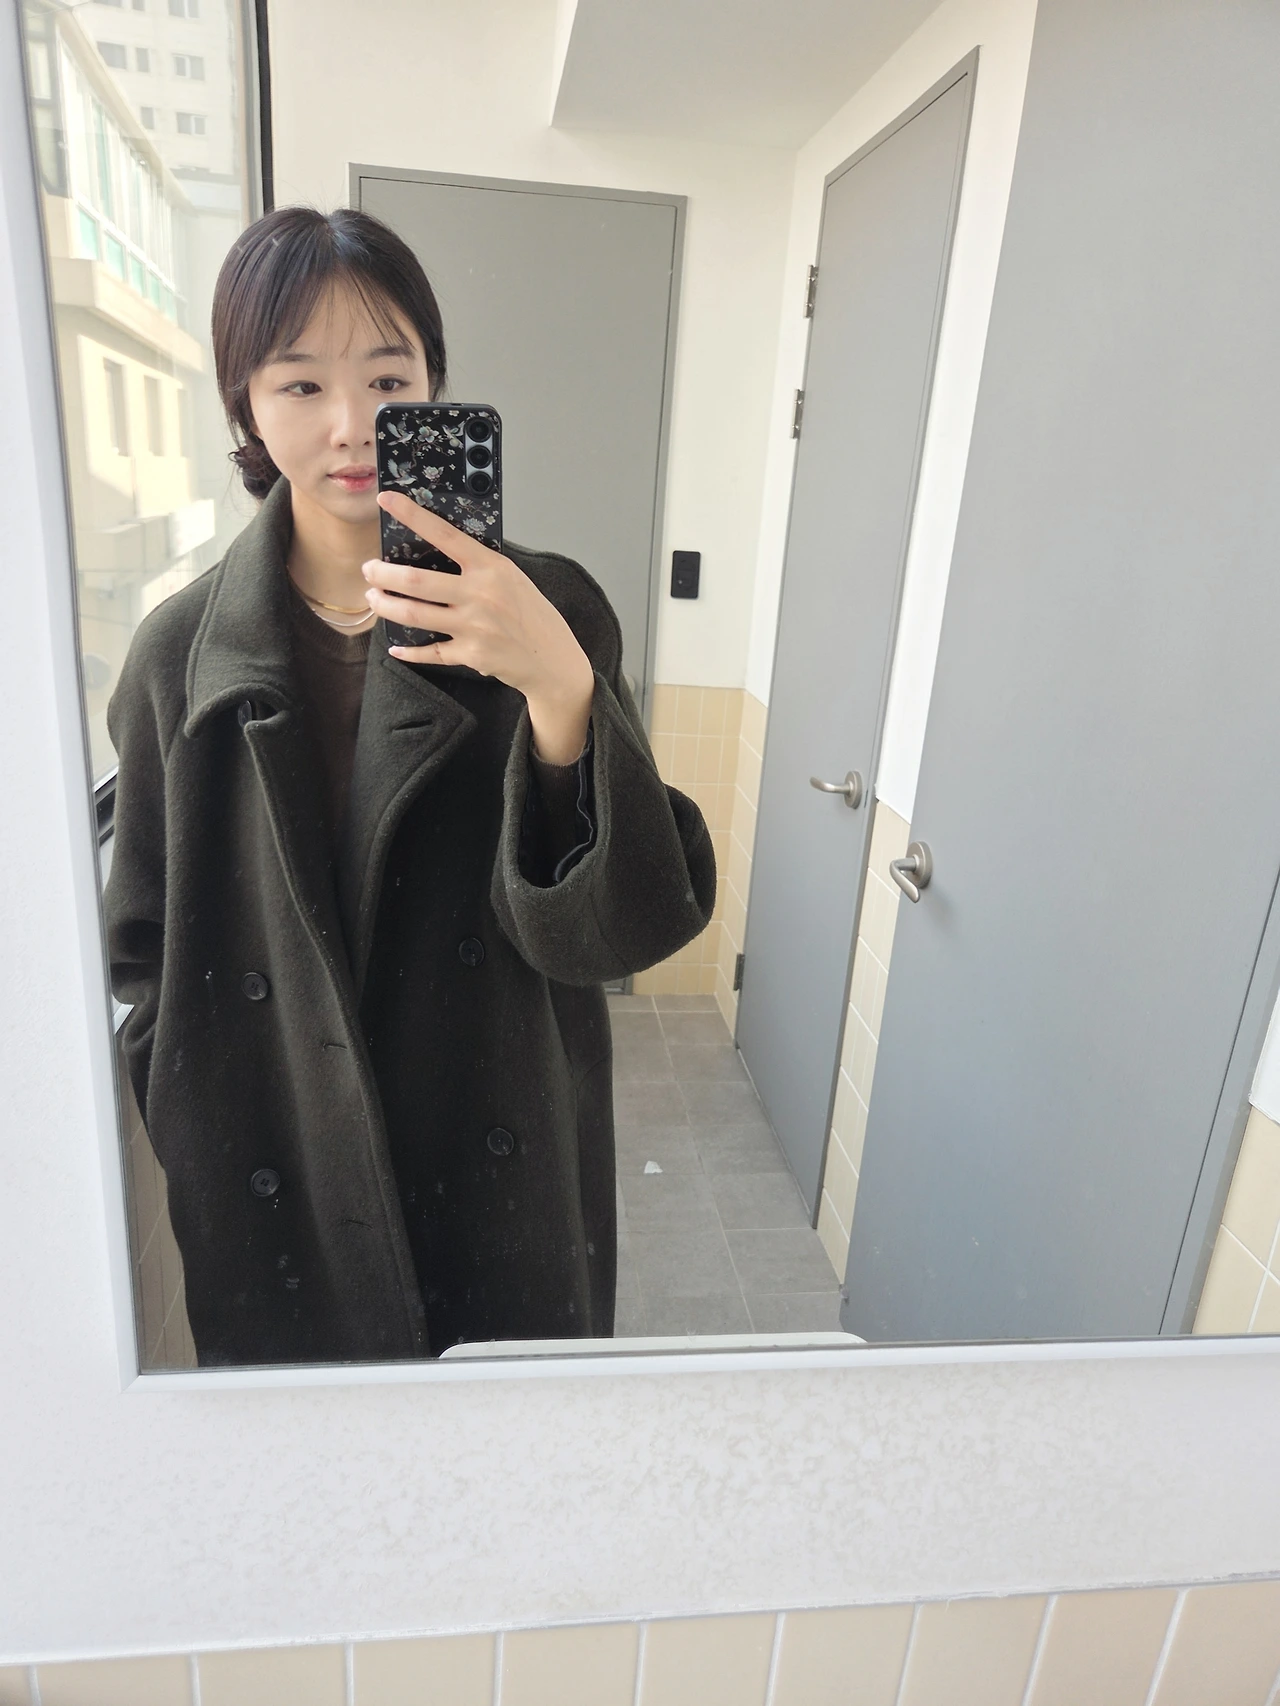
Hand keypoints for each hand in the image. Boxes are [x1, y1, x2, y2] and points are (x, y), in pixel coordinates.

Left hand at [365, 492, 594, 764]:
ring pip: (414, 614)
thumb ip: (480, 566)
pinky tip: (396, 646)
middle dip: (383, 574)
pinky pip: (429, 652)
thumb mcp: (513, 578)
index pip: (444, 534)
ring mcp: (473, 626)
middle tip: (368, 570)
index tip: (387, 499)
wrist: (553, 661)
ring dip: (386, 605)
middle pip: (416, 580)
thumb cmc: (534, 615)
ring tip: (373, 599)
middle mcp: (479, 595)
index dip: (412, 515)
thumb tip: (442, 550)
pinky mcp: (470, 654)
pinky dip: (409, 651)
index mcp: (491, 567)